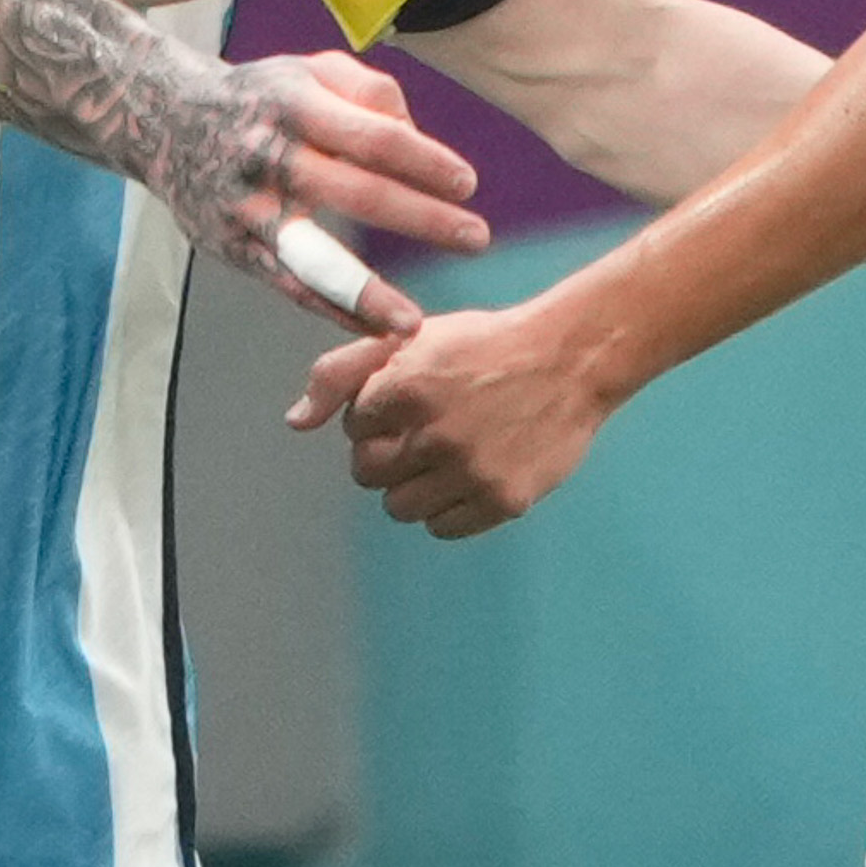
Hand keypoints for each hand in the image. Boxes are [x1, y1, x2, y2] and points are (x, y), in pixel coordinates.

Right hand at [145, 51, 482, 336]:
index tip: (466, 184)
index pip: (373, 137)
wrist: (163, 120)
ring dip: (365, 291)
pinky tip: (372, 329)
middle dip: (420, 218)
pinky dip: (329, 311)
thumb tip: (416, 138)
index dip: (423, 161)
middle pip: (354, 191)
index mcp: (294, 103)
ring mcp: (246, 206)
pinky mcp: (230, 246)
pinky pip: (285, 285)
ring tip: (412, 321)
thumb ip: (371, 92)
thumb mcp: (310, 68)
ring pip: (311, 255)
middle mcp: (267, 153)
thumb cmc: (260, 97)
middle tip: (476, 238)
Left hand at [288, 295, 618, 537]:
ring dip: (411, 485)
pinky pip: (443, 527)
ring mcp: (471, 472)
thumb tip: (295, 422)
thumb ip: (342, 373)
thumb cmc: (482, 345)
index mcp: (406, 388)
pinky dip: (446, 508)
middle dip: (385, 453)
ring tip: (442, 455)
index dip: (374, 415)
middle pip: (367, 472)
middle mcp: (435, 434)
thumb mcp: (410, 339)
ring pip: (399, 507)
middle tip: (420, 432)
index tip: (405, 402)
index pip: (353, 427)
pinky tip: (465, 476)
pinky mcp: (503, 500)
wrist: (570, 359)